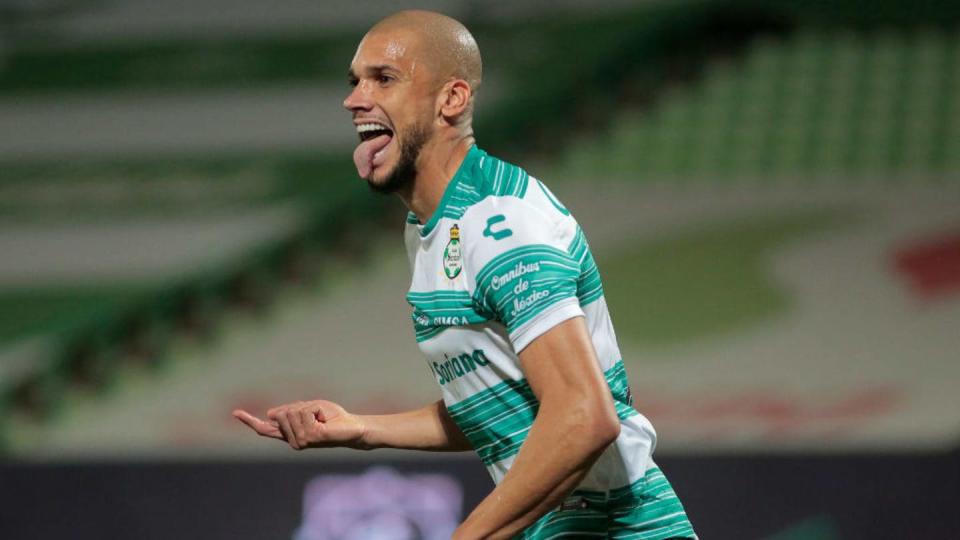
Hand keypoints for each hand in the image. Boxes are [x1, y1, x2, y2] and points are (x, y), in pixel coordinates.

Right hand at [232, 400, 366, 449]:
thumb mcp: (309, 407)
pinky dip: (314, 410)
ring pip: (291, 412)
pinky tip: (324, 420)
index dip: (249, 420)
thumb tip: (269, 414)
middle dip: (298, 406)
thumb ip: (289, 411)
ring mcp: (300, 442)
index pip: (265, 429)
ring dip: (308, 408)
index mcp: (290, 434)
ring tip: (322, 418)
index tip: (235, 412)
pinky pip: (303, 413)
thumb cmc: (334, 418)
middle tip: (317, 414)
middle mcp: (293, 441)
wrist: (353, 427)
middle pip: (281, 413)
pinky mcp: (310, 438)